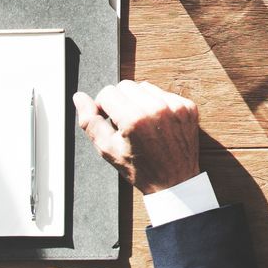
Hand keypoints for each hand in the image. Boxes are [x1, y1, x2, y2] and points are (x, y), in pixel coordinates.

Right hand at [73, 80, 200, 193]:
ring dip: (138, 100)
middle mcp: (157, 108)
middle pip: (125, 85)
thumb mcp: (107, 150)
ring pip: (144, 86)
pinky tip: (156, 123)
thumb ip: (90, 122)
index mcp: (134, 119)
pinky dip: (156, 104)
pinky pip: (164, 93)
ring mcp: (175, 106)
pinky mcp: (188, 106)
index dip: (103, 107)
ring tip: (140, 123)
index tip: (109, 121)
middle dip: (120, 101)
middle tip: (124, 124)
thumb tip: (79, 97)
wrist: (175, 181)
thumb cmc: (140, 169)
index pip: (107, 93)